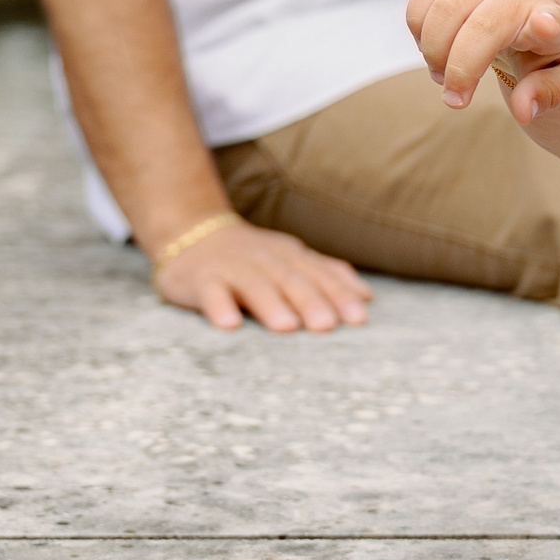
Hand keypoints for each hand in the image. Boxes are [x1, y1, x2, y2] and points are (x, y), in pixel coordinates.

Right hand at [149, 218, 370, 333]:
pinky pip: (211, 293)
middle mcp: (265, 260)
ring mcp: (232, 269)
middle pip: (291, 280)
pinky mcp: (202, 280)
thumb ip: (325, 275)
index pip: (319, 275)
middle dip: (311, 301)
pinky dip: (219, 307)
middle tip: (327, 326)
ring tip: (287, 327)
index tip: (359, 318)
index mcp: (290, 257)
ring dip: (271, 305)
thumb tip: (367, 297)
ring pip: (254, 286)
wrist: (192, 233)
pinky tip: (229, 324)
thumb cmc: (251, 258)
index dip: (339, 295)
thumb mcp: (290, 260)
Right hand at [406, 0, 559, 122]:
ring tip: (443, 75)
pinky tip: (433, 47)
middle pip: (478, 25)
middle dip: (458, 69)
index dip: (546, 25)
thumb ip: (549, 94)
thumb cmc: (559, 53)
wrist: (550, 18)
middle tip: (456, 101)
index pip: (553, 20)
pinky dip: (417, 26)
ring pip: (442, 7)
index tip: (544, 27)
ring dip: (432, 50)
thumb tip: (522, 112)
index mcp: (555, 20)